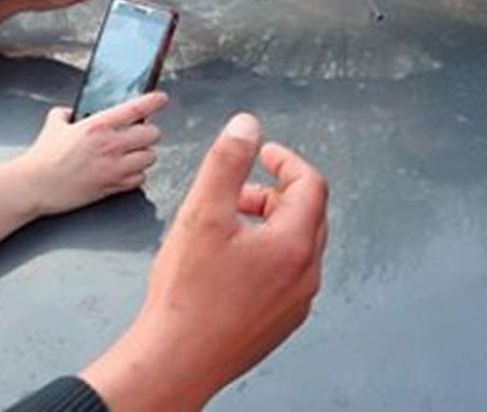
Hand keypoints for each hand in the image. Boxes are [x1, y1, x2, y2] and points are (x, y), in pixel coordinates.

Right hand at [15, 90, 167, 215]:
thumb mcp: (53, 125)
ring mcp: (114, 168)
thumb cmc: (42, 158)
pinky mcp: (112, 187)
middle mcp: (110, 146)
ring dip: (144, 155)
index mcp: (98, 126)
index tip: (161, 99)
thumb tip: (70, 112)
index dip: (154, 101)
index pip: (136, 109)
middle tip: (140, 134)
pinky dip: (136, 175)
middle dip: (148, 133)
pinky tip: (126, 171)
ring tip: (133, 154)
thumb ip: (65, 114)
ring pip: (150, 158)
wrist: (35, 186)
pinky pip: (140, 179)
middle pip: (152, 135)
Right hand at [80, 114, 326, 409]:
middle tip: (240, 191)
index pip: (310, 185)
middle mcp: (305, 276)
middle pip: (307, 215)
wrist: (176, 360)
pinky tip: (226, 262)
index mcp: (294, 244)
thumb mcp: (203, 212)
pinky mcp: (279, 322)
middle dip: (275, 193)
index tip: (262, 154)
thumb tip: (247, 126)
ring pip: (295, 246)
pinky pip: (285, 275)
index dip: (285, 161)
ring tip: (226, 225)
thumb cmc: (188, 296)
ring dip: (268, 224)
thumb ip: (228, 161)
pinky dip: (265, 255)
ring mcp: (295, 303)